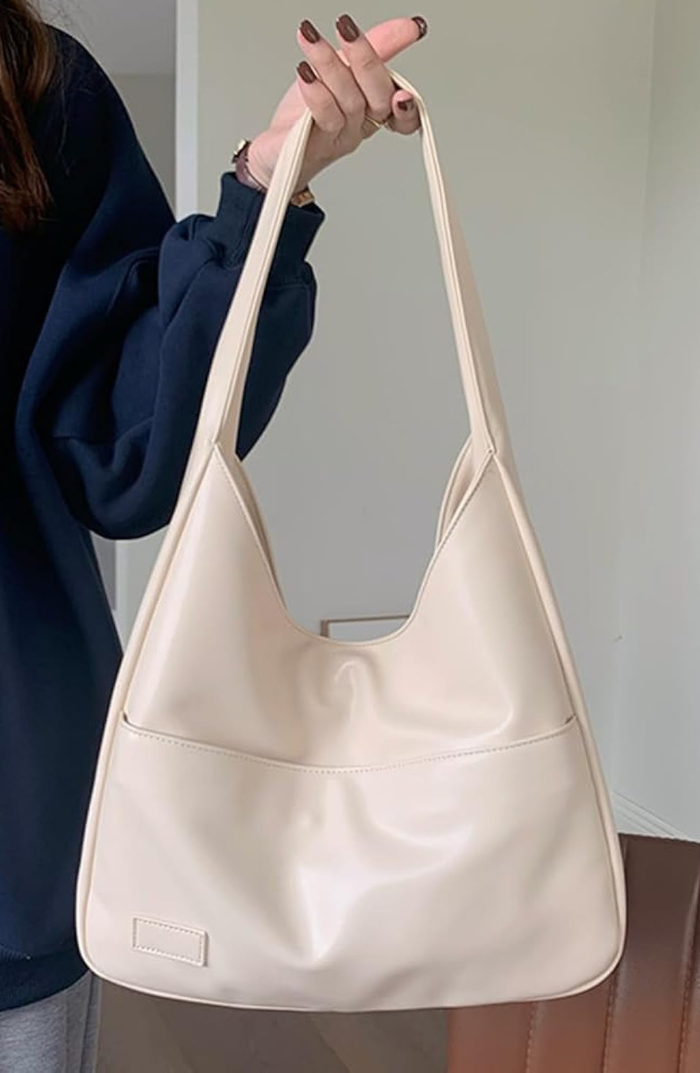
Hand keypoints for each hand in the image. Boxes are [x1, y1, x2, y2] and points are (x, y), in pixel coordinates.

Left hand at [246, 15, 426, 193]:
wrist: (276, 146)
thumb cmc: (309, 110)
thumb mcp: (342, 68)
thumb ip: (377, 47)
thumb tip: (410, 27)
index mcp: (374, 110)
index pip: (405, 113)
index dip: (410, 103)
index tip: (404, 85)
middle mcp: (363, 126)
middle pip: (379, 99)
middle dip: (365, 59)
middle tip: (346, 27)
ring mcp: (342, 137)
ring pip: (350, 101)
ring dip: (329, 64)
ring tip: (310, 36)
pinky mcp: (318, 144)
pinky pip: (325, 116)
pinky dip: (316, 90)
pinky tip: (304, 70)